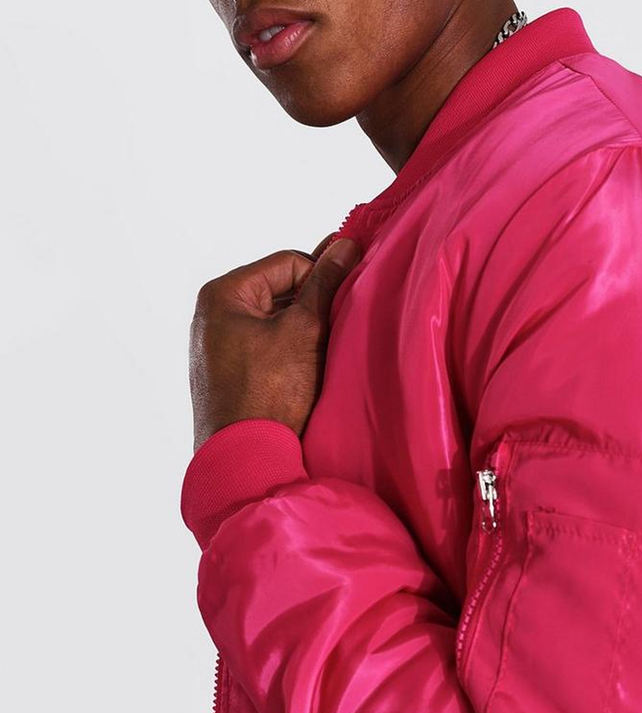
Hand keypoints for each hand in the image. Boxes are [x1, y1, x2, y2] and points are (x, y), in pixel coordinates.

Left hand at [188, 234, 360, 452]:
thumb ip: (326, 284)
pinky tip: (311, 375)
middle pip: (283, 292)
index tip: (347, 303)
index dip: (323, 279)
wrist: (245, 460)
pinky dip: (295, 356)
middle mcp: (215, 316)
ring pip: (279, 323)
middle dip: (314, 309)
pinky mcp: (232, 377)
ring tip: (326, 355)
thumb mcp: (304, 330)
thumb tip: (346, 244)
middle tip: (341, 327)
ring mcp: (221, 349)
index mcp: (223, 294)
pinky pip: (271, 351)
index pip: (289, 262)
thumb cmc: (269, 394)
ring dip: (307, 334)